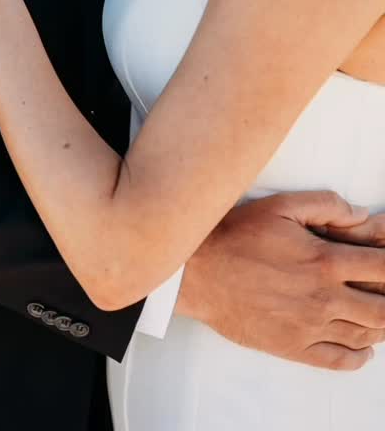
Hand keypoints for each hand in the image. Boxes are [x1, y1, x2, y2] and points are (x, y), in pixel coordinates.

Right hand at [177, 191, 384, 370]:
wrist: (199, 272)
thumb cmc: (236, 235)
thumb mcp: (280, 205)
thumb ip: (326, 205)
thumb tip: (360, 214)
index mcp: (324, 260)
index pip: (382, 267)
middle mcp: (323, 298)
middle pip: (382, 307)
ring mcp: (310, 327)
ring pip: (365, 334)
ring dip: (381, 325)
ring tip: (381, 313)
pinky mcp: (294, 347)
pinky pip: (339, 360)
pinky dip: (360, 357)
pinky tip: (365, 348)